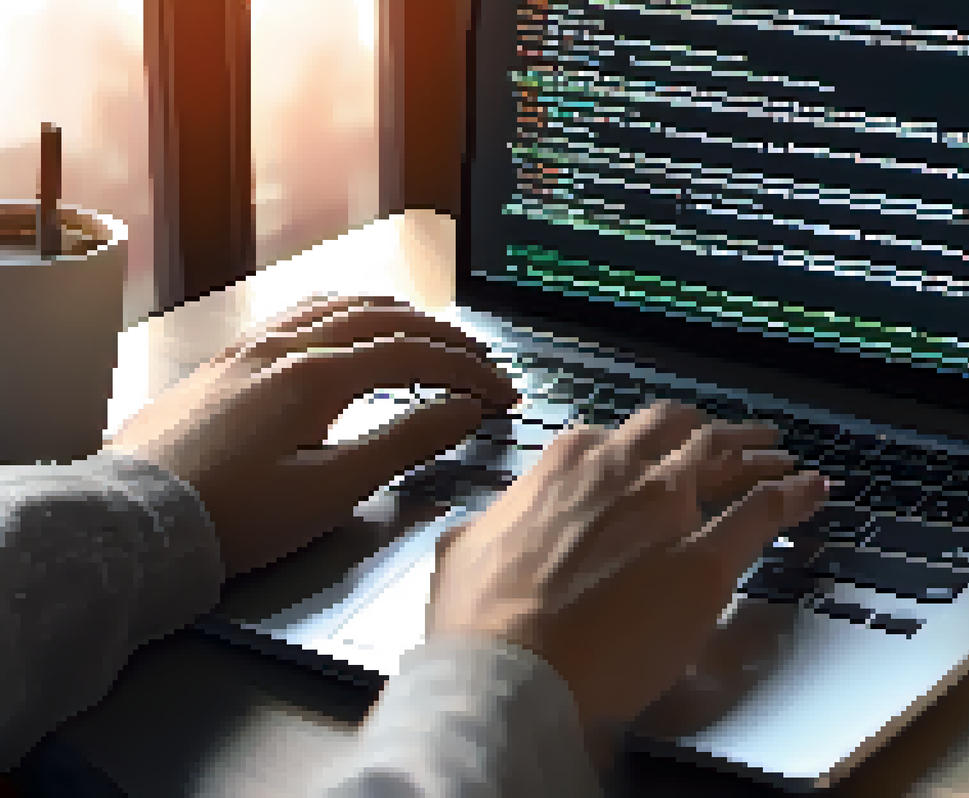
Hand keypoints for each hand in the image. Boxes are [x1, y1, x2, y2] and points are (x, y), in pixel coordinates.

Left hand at [105, 294, 519, 577]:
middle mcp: (283, 347)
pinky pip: (299, 315)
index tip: (501, 396)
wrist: (134, 522)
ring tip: (427, 333)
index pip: (414, 355)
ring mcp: (249, 349)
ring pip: (338, 304)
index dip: (468, 372)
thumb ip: (404, 443)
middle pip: (383, 318)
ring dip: (395, 314)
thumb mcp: (331, 489)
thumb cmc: (231, 516)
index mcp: (316, 375)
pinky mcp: (224, 363)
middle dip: (443, 337)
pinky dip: (344, 313)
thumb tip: (461, 411)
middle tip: (480, 362)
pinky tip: (344, 330)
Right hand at [426, 401, 828, 748]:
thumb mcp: (467, 551)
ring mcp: (669, 509)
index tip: (663, 456)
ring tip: (784, 459)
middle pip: (680, 432)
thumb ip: (495, 528)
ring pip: (725, 461)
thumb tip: (491, 529)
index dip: (649, 447)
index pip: (620, 440)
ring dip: (758, 457)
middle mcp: (622, 472)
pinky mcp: (706, 561)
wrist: (509, 670)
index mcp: (564, 464)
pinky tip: (812, 491)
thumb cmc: (480, 622)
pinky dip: (791, 498)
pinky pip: (759, 515)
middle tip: (740, 440)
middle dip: (712, 433)